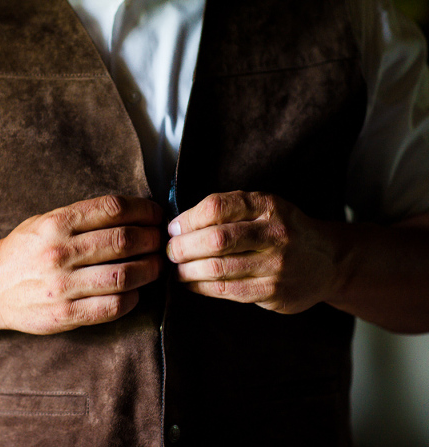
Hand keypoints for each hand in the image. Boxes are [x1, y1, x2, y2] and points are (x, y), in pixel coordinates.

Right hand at [0, 195, 163, 334]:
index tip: (155, 214)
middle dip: (151, 239)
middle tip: (160, 241)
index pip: (112, 209)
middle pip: (123, 241)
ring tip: (156, 266)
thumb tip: (131, 213)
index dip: (142, 209)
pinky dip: (132, 299)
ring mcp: (62, 286)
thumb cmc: (23, 251)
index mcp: (56, 224)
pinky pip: (112, 307)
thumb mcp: (44, 222)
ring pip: (124, 275)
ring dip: (149, 270)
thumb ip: (82, 218)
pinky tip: (136, 292)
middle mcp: (60, 252)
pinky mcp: (65, 315)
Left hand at [166, 191, 343, 313]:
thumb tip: (178, 224)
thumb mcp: (263, 208)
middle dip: (183, 247)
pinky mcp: (274, 292)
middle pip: (215, 240)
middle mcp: (274, 233)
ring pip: (218, 269)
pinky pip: (228, 290)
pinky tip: (191, 283)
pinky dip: (202, 287)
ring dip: (188, 270)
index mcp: (267, 206)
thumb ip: (228, 210)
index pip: (217, 207)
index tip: (172, 228)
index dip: (187, 219)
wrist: (329, 261)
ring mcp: (276, 264)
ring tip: (176, 269)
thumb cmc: (282, 230)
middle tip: (169, 252)